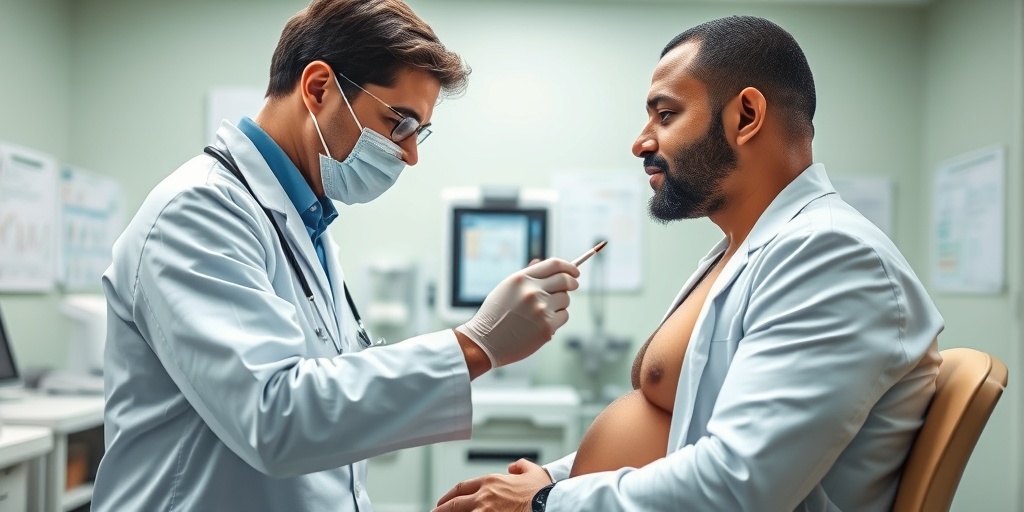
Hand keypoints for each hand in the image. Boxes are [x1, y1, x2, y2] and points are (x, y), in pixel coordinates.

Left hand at [432, 458, 551, 511]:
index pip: (462, 487)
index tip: (443, 502)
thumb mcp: (534, 473)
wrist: (551, 505)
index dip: (449, 495)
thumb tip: (514, 467)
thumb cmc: (544, 493)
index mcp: (491, 482)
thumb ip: (521, 467)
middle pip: (453, 504)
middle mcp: (483, 497)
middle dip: (441, 509)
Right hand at [456, 258, 578, 366]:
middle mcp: (532, 291)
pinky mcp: (547, 327)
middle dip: (572, 282)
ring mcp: (541, 309)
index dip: (568, 266)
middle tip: (573, 285)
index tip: (574, 271)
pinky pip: (563, 316)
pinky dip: (557, 319)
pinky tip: (541, 323)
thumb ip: (526, 275)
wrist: (485, 342)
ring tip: (542, 311)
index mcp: (521, 279)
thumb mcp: (506, 289)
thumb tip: (541, 261)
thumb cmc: (494, 315)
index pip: (554, 264)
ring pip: (565, 299)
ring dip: (560, 303)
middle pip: (565, 280)